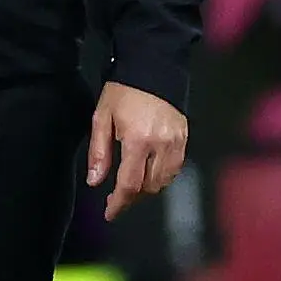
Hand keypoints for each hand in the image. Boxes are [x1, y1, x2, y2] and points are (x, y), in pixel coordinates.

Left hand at [86, 83, 187, 220]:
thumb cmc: (123, 91)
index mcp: (138, 141)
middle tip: (117, 197)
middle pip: (149, 187)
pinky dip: (161, 177)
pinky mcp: (185, 138)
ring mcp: (177, 143)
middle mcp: (161, 146)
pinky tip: (149, 172)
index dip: (119, 204)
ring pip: (164, 181)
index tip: (110, 213)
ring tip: (132, 185)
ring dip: (147, 189)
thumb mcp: (102, 117)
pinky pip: (175, 169)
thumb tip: (95, 181)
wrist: (154, 67)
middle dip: (132, 197)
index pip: (130, 184)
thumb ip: (98, 152)